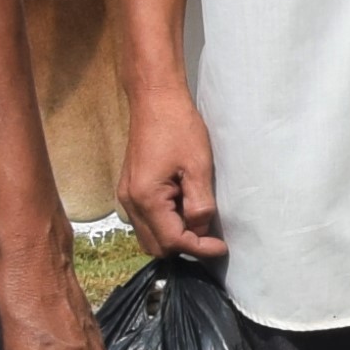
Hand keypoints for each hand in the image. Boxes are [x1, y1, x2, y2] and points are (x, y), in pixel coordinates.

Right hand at [117, 80, 225, 261]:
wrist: (155, 101)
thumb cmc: (178, 128)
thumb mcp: (198, 167)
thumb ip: (200, 204)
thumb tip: (201, 231)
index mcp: (146, 198)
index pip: (172, 241)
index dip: (199, 248)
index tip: (221, 248)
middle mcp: (130, 202)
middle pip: (156, 246)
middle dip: (184, 246)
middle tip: (211, 235)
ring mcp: (127, 197)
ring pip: (149, 236)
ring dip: (174, 236)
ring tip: (199, 220)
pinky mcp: (130, 190)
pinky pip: (146, 221)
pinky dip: (166, 224)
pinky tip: (185, 209)